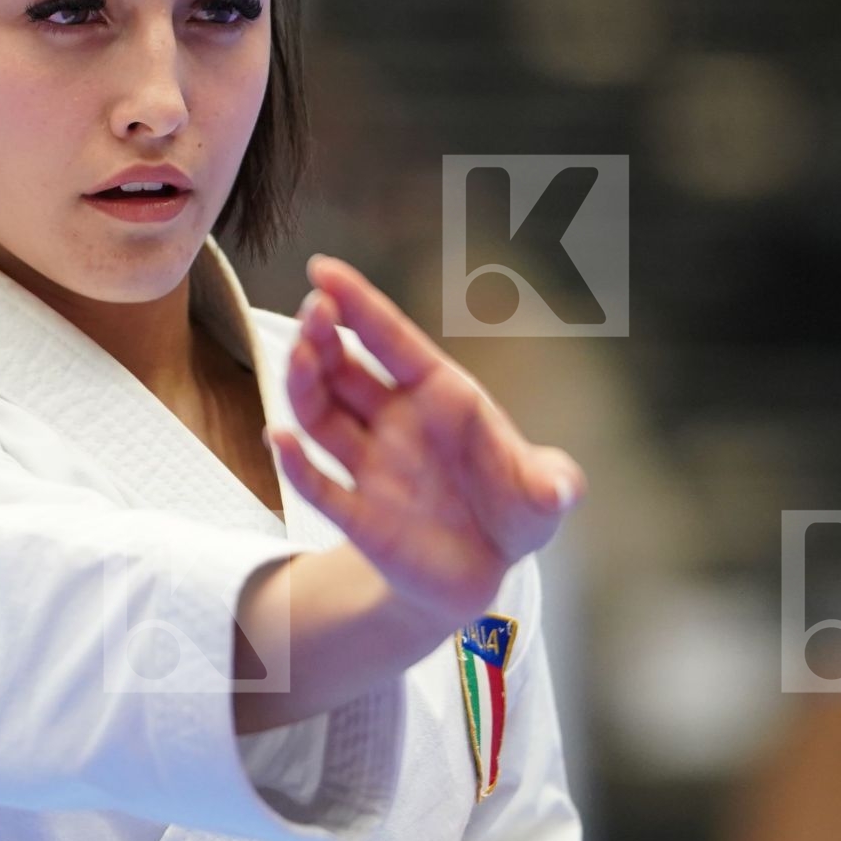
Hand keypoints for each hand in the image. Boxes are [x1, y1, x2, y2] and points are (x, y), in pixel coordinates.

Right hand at [270, 252, 586, 629]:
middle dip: (324, 336)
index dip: (359, 304)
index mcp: (439, 396)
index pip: (391, 340)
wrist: (487, 570)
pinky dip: (297, 464)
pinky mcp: (358, 515)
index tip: (323, 270)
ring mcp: (371, 466)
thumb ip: (552, 484)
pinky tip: (280, 440)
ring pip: (321, 416)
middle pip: (345, 370)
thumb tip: (560, 489)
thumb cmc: (515, 509)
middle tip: (313, 309)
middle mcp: (394, 421)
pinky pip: (319, 486)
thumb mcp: (545, 496)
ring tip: (299, 357)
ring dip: (305, 385)